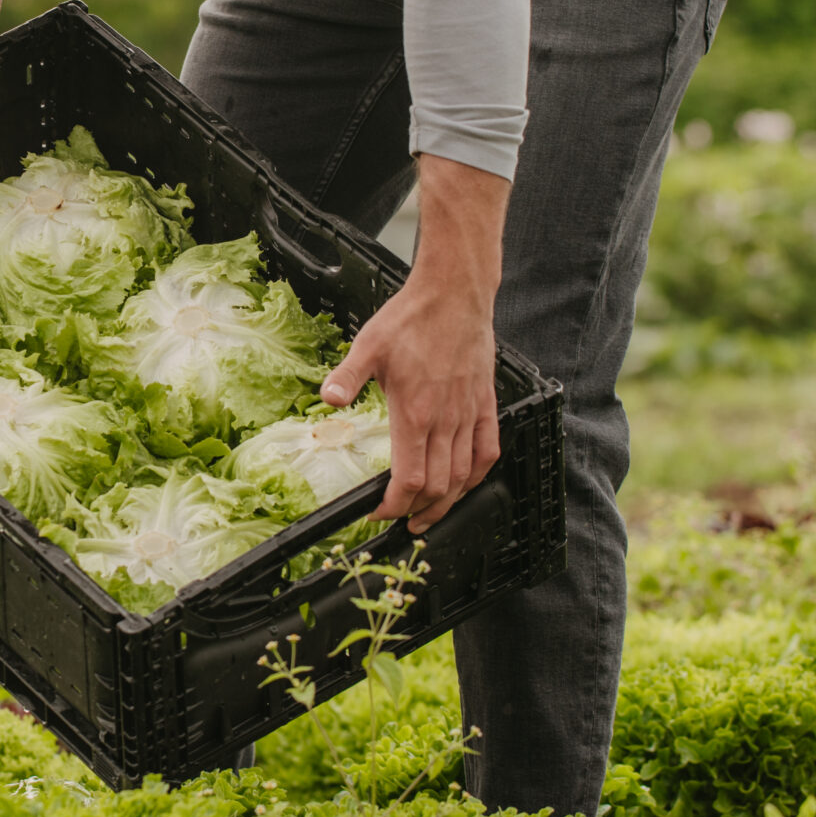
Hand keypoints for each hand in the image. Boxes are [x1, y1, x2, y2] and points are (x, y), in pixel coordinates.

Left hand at [317, 153, 508, 532]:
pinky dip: (478, 475)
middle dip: (420, 512)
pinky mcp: (486, 403)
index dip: (395, 505)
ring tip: (430, 516)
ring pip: (464, 475)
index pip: (409, 478)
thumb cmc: (411, 318)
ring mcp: (469, 413)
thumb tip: (326, 399)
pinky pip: (488, 449)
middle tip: (403, 523)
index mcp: (414, 412)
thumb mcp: (368, 345)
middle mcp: (445, 419)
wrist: (454, 293)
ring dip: (448, 502)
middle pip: (439, 486)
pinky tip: (467, 484)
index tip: (380, 513)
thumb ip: (347, 377)